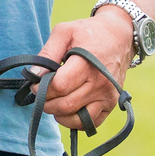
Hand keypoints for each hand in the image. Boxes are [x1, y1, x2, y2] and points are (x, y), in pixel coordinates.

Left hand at [35, 11, 132, 130]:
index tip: (36, 85)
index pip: (59, 86)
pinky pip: (90, 123)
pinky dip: (75, 122)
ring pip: (76, 118)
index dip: (42, 89)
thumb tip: (34, 75)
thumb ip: (47, 52)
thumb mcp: (64, 32)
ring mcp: (107, 96)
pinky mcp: (111, 104)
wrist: (119, 36)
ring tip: (53, 102)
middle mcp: (100, 83)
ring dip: (58, 114)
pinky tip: (67, 110)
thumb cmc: (89, 33)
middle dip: (46, 103)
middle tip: (41, 95)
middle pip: (65, 104)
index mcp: (88, 63)